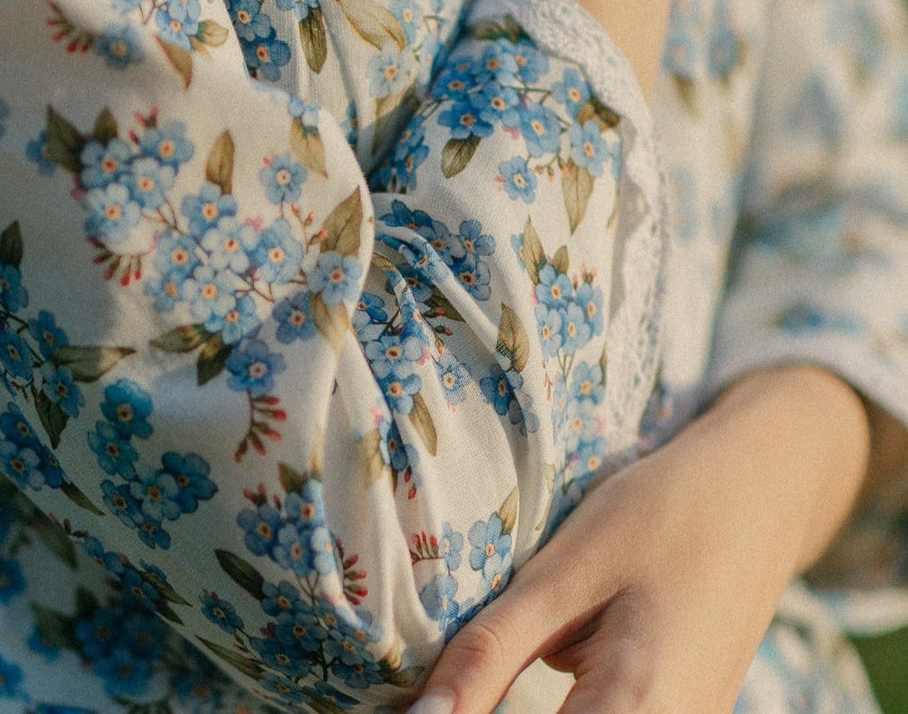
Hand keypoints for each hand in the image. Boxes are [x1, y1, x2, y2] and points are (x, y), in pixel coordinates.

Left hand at [401, 364, 871, 712]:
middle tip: (488, 653)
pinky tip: (553, 644)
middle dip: (494, 706)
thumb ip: (489, 655)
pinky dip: (570, 694)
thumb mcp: (561, 575)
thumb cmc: (659, 518)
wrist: (759, 494)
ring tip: (520, 645)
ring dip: (537, 701)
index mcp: (637, 710)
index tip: (428, 703)